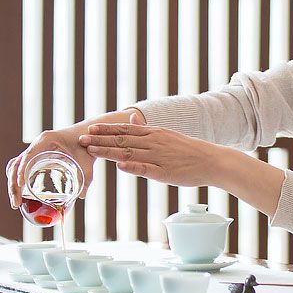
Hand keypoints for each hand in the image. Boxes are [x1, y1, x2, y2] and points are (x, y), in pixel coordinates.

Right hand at [6, 123, 94, 208]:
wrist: (88, 135)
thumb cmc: (87, 144)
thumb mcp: (87, 161)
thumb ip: (86, 178)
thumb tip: (81, 196)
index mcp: (45, 141)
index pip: (28, 156)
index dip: (21, 170)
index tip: (21, 185)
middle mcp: (36, 145)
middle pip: (16, 164)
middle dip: (13, 184)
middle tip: (16, 203)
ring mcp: (34, 150)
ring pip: (15, 167)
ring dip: (13, 184)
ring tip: (16, 203)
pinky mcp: (36, 157)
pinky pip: (21, 167)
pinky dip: (17, 179)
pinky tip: (20, 193)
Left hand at [79, 114, 228, 187]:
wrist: (211, 160)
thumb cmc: (189, 152)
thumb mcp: (166, 137)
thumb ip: (146, 132)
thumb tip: (129, 121)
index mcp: (154, 133)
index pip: (125, 129)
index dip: (106, 129)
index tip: (89, 128)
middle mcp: (154, 142)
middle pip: (122, 139)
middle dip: (100, 139)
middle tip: (81, 137)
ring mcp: (158, 156)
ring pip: (129, 152)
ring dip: (109, 150)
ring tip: (91, 150)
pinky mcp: (164, 171)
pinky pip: (146, 168)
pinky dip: (133, 166)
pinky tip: (120, 165)